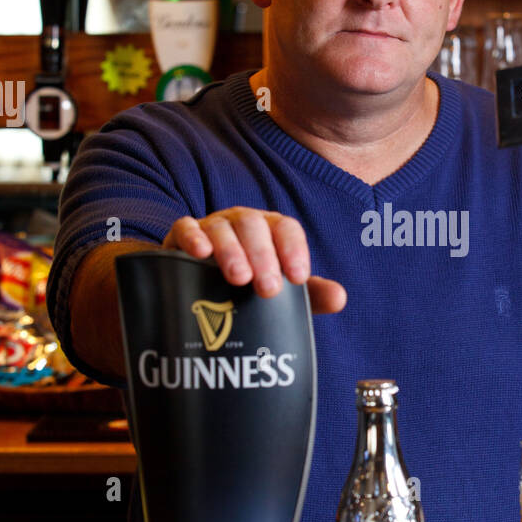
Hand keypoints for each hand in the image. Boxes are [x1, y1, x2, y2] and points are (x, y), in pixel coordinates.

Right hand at [162, 208, 346, 313]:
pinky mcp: (181, 236)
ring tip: (239, 278)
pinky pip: (186, 228)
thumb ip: (311, 295)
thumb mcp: (281, 292)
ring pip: (223, 229)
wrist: (203, 290)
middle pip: (255, 227)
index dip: (293, 249)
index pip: (286, 229)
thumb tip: (340, 298)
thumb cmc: (250, 287)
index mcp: (271, 231)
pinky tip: (200, 254)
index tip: (298, 278)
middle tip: (268, 289)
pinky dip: (193, 237)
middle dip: (263, 256)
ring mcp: (212, 226)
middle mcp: (243, 223)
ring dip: (232, 251)